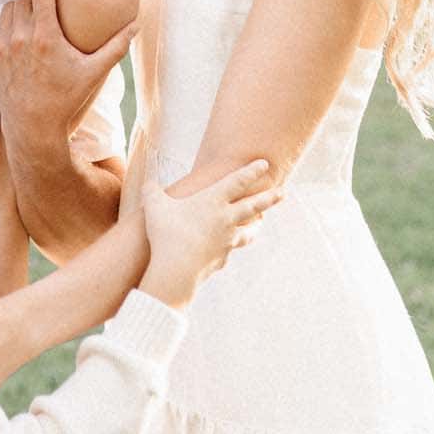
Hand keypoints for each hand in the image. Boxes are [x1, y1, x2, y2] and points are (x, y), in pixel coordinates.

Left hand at [0, 0, 134, 137]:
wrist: (33, 128)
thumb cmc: (66, 98)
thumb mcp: (93, 73)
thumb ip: (115, 46)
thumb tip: (136, 24)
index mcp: (46, 36)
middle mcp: (20, 38)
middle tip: (50, 9)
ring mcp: (2, 48)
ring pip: (9, 9)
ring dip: (22, 11)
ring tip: (38, 28)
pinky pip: (0, 31)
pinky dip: (11, 32)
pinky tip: (24, 50)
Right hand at [138, 160, 276, 309]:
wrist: (177, 270)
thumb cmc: (166, 234)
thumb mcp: (154, 207)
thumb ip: (152, 191)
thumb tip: (148, 183)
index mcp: (213, 201)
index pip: (237, 181)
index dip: (251, 171)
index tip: (265, 164)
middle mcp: (226, 219)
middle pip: (254, 206)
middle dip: (270, 198)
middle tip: (284, 192)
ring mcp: (228, 240)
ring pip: (249, 230)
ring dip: (257, 225)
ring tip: (262, 222)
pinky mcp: (223, 257)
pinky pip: (230, 249)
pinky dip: (231, 246)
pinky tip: (227, 249)